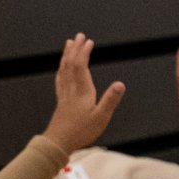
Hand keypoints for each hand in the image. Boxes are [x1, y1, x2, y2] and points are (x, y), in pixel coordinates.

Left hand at [43, 34, 124, 155]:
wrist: (58, 142)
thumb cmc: (82, 131)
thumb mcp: (101, 117)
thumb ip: (110, 100)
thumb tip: (120, 83)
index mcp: (82, 91)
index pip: (81, 66)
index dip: (84, 52)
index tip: (89, 41)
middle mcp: (71, 89)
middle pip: (70, 64)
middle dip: (75, 49)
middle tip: (79, 36)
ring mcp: (64, 94)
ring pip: (63, 69)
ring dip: (66, 55)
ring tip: (68, 44)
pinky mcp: (61, 100)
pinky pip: (60, 78)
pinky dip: (61, 68)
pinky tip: (61, 67)